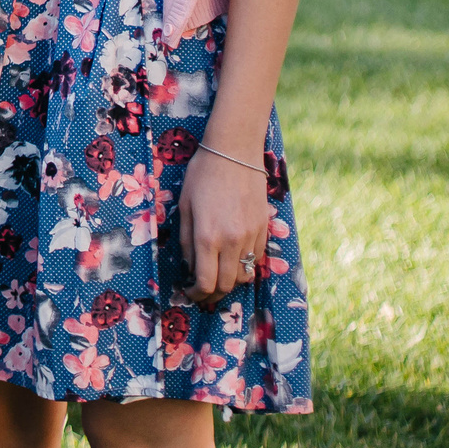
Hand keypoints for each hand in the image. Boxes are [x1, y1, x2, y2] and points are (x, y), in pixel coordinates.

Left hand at [175, 146, 270, 306]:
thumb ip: (186, 241)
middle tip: (202, 292)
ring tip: (218, 276)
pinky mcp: (264, 229)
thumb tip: (190, 267)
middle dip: (213, 295)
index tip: (189, 293)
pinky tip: (232, 258)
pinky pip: (256, 259)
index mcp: (207, 237)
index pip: (206, 282)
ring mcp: (251, 236)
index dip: (196, 294)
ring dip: (230, 282)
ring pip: (244, 275)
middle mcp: (232, 241)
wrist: (234, 153)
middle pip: (227, 285)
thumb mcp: (184, 207)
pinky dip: (244, 265)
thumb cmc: (202, 176)